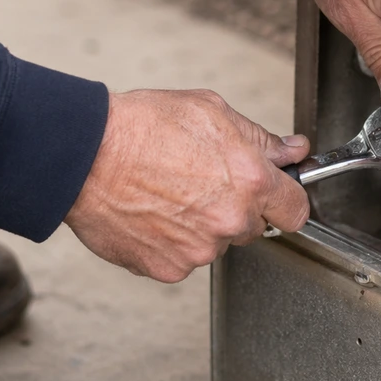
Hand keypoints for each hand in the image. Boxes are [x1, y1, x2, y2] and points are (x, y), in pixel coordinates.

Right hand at [64, 89, 310, 282]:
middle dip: (236, 207)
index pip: (296, 210)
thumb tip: (292, 151)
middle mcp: (229, 221)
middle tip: (201, 180)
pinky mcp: (168, 268)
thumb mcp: (211, 111)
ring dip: (200, 224)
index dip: (285, 199)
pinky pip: (181, 258)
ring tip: (167, 191)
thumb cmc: (142, 127)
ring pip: (214, 243)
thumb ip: (260, 139)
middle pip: (253, 226)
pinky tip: (151, 210)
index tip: (276, 195)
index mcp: (250, 181)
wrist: (84, 155)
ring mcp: (199, 250)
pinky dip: (170, 241)